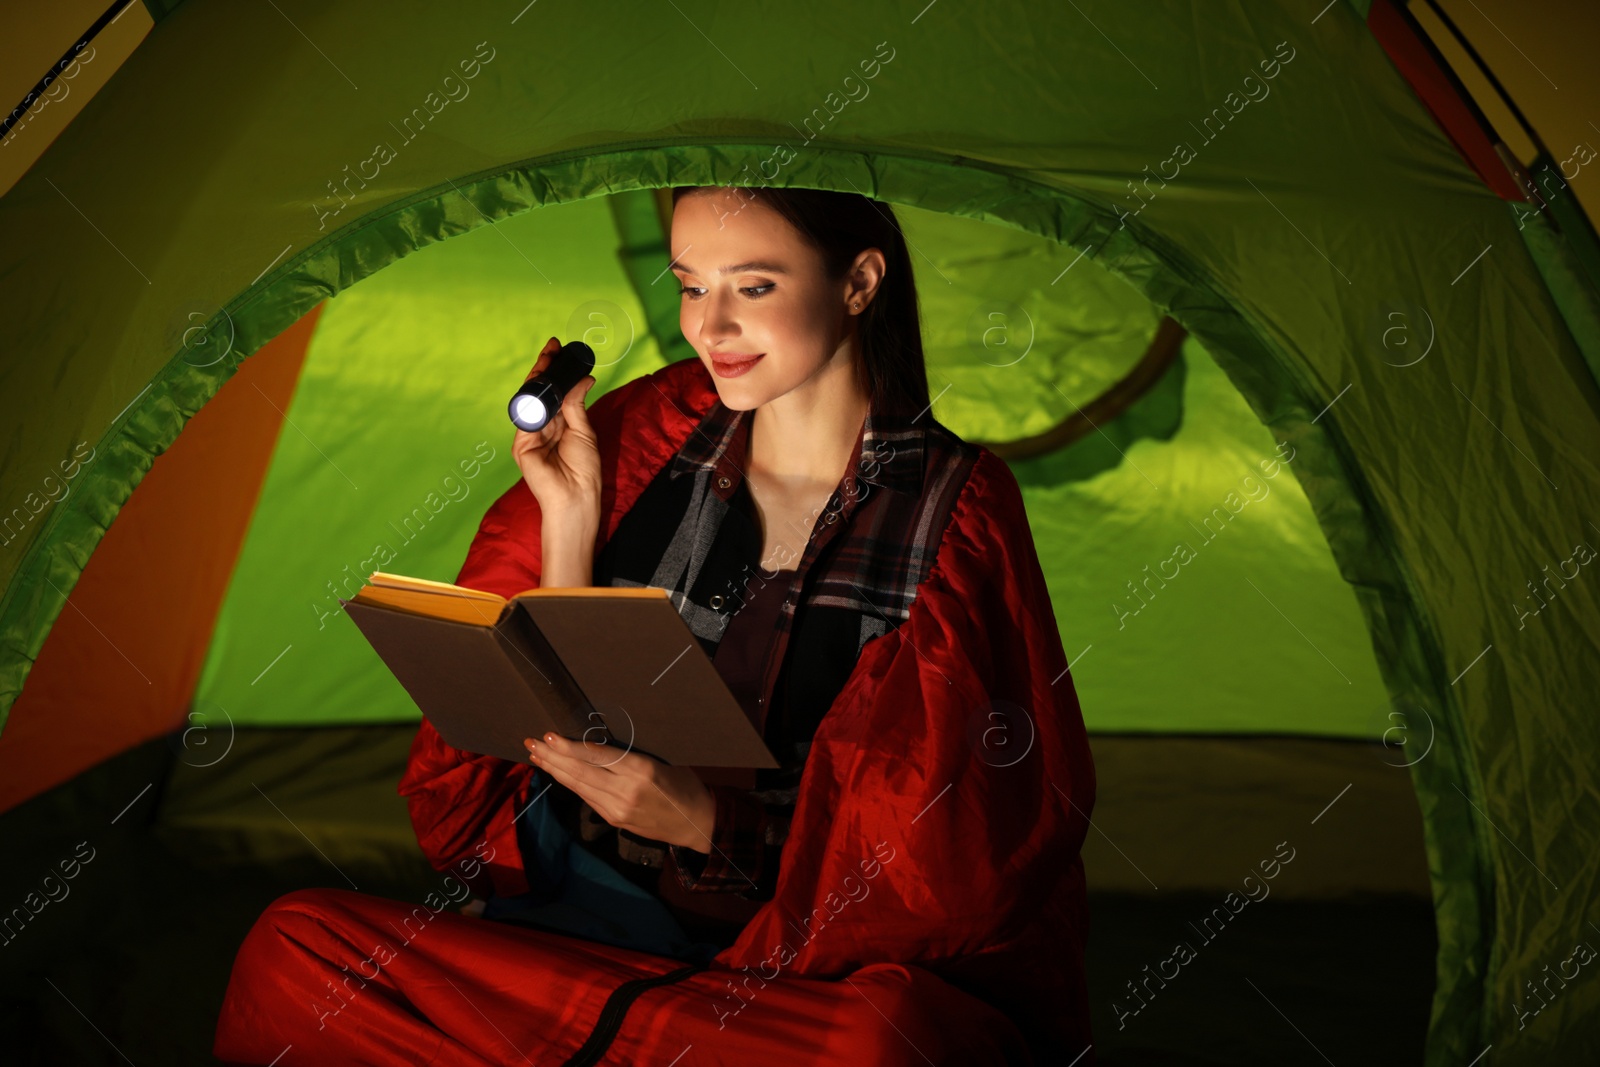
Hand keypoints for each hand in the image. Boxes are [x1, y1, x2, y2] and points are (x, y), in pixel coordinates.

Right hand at [512, 337, 600, 524]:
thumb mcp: (583, 430)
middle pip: (541, 392)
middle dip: (545, 369)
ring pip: (531, 400)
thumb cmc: (583, 469)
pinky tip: (542, 385)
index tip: (559, 351)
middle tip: (552, 348)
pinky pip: (526, 416)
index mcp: (560, 424)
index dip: (556, 372)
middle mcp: (544, 426)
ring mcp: (531, 434)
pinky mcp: (521, 443)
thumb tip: (584, 378)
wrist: (575, 496)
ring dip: (538, 379)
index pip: (555, 392)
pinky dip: (533, 400)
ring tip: (547, 359)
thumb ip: (577, 404)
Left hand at [524, 732, 716, 852]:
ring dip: (555, 770)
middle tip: (531, 742)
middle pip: (580, 772)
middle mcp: (625, 791)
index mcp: (641, 770)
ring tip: (536, 756)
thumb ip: (631, 755)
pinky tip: (558, 773)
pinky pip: (586, 797)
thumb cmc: (685, 785)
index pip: (597, 756)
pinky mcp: (614, 819)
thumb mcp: (663, 760)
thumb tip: (598, 742)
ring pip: (578, 786)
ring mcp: (617, 809)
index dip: (570, 747)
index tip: (549, 736)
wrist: (697, 824)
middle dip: (553, 757)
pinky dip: (570, 783)